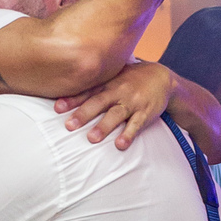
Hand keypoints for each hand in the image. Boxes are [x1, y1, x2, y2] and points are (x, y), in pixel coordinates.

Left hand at [55, 61, 175, 149]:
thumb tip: (66, 85)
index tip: (57, 108)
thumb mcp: (114, 75)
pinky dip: (128, 134)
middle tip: (69, 126)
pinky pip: (136, 124)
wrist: (163, 77)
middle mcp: (118, 91)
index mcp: (107, 83)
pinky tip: (120, 145)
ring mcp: (132, 102)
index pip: (87, 91)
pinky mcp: (145, 113)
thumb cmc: (131, 79)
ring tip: (92, 139)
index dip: (72, 100)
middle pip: (98, 103)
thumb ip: (94, 83)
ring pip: (116, 114)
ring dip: (104, 126)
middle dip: (83, 114)